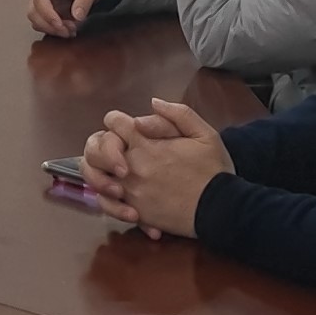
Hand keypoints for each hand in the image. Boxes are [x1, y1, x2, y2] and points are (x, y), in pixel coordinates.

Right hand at [28, 0, 107, 38]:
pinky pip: (44, 25)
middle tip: (67, 31)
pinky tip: (67, 31)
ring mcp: (43, 3)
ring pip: (36, 21)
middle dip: (49, 25)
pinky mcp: (47, 13)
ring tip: (70, 31)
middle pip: (33, 12)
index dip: (47, 14)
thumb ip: (84, 0)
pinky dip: (54, 31)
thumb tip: (77, 16)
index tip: (60, 25)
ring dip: (51, 30)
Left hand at [75, 97, 232, 239]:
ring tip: (115, 173)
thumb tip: (153, 103)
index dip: (118, 121)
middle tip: (117, 150)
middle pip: (94, 149)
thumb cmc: (214, 170)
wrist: (221, 209)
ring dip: (100, 171)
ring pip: (95, 177)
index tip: (128, 128)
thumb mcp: (204, 133)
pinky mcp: (134, 212)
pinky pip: (106, 204)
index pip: (114, 122)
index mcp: (146, 144)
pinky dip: (108, 199)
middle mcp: (131, 167)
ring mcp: (130, 191)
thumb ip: (178, 114)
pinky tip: (119, 194)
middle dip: (102, 145)